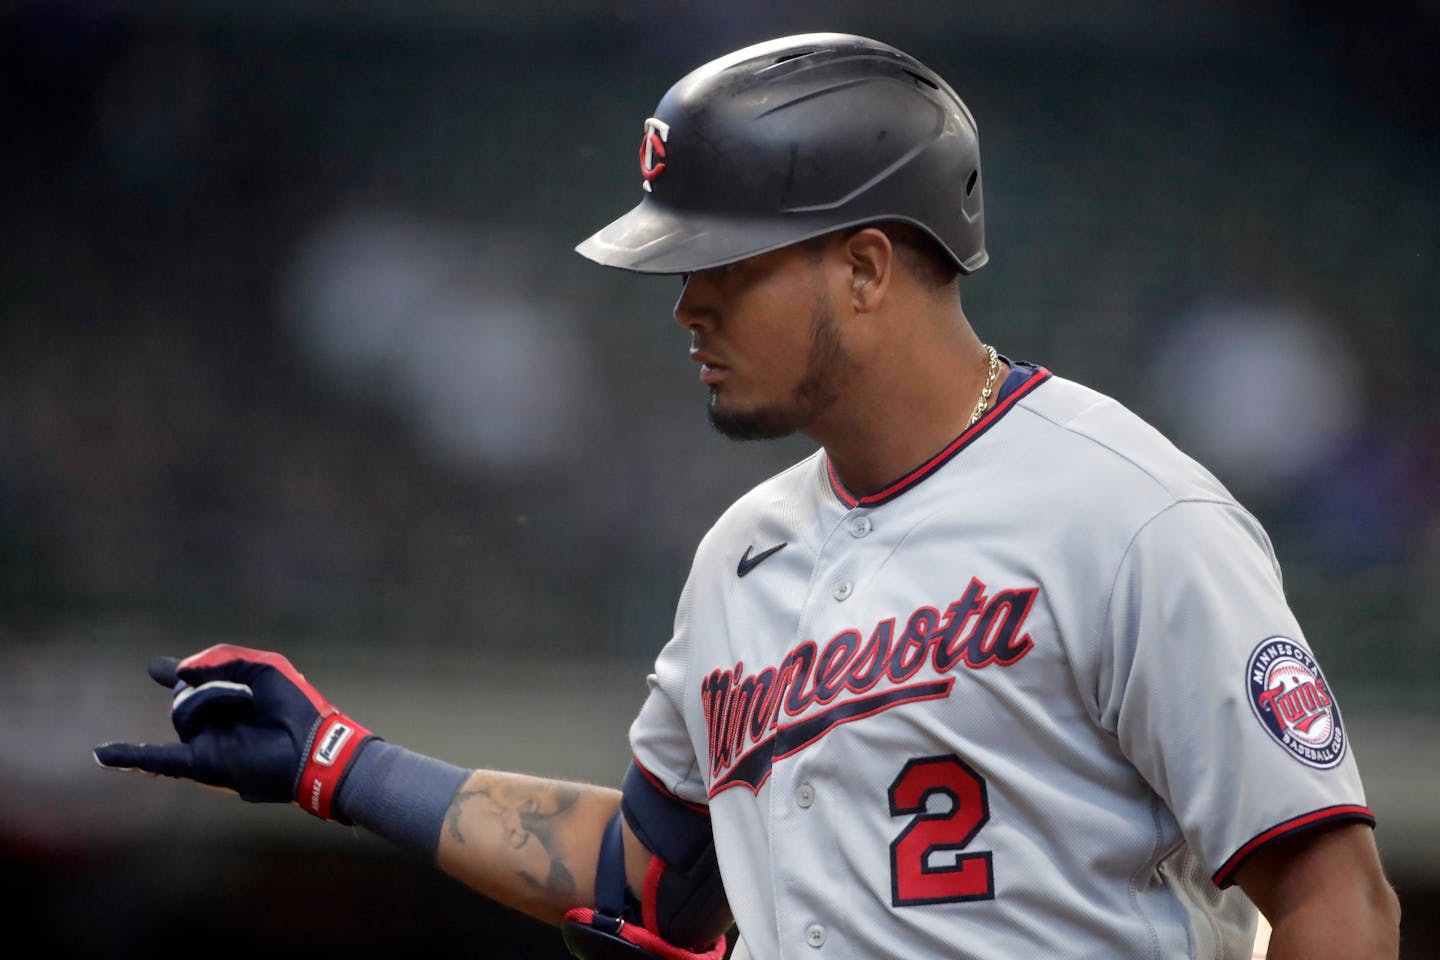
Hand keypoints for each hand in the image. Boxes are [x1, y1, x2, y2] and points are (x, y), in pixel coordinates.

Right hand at [94, 643, 374, 819]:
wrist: (312, 747)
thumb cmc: (297, 706)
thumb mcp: (264, 667)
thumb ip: (221, 657)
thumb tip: (178, 670)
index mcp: (231, 697)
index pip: (195, 682)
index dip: (176, 672)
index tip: (156, 668)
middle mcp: (214, 721)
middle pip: (186, 694)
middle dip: (215, 685)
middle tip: (249, 695)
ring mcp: (206, 741)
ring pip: (182, 713)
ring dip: (213, 700)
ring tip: (246, 707)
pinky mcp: (203, 763)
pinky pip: (157, 759)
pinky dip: (127, 757)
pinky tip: (100, 754)